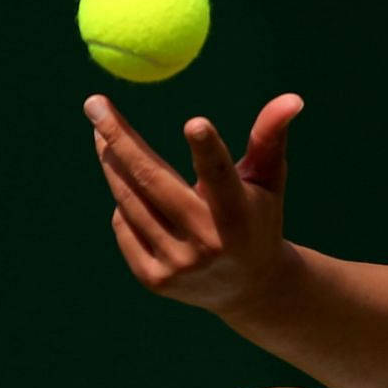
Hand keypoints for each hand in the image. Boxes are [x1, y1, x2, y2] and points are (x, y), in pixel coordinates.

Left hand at [85, 92, 303, 314]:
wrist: (248, 289)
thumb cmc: (257, 218)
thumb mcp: (268, 179)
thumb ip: (270, 137)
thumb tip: (292, 97)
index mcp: (238, 216)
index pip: (221, 177)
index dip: (209, 150)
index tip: (195, 122)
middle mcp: (206, 244)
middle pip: (153, 181)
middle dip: (119, 138)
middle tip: (95, 104)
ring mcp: (176, 265)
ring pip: (129, 200)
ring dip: (112, 163)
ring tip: (102, 136)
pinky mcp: (154, 279)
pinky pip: (123, 224)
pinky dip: (125, 203)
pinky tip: (131, 192)